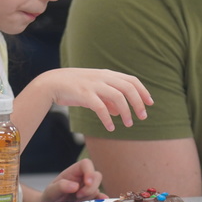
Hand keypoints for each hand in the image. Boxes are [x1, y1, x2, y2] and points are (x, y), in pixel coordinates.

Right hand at [31, 67, 152, 131]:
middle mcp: (102, 77)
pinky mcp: (84, 94)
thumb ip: (107, 99)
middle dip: (138, 103)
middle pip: (128, 88)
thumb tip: (119, 111)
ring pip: (117, 97)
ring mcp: (93, 85)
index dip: (143, 91)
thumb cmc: (74, 87)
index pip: (131, 80)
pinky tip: (111, 127)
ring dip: (126, 112)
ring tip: (129, 124)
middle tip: (143, 117)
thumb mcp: (94, 90)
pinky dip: (108, 118)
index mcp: (107, 74)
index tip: (150, 103)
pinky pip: (100, 107)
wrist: (51, 83)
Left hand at [40, 158, 106, 201]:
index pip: (86, 164)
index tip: (87, 183)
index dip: (89, 171)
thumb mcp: (50, 191)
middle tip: (78, 196)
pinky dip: (100, 201)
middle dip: (91, 187)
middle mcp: (83, 179)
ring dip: (90, 197)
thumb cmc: (50, 197)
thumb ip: (60, 186)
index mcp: (74, 171)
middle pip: (96, 176)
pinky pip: (99, 199)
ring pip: (97, 189)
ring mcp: (87, 189)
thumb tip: (75, 186)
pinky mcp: (90, 200)